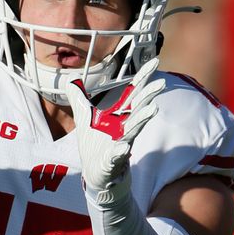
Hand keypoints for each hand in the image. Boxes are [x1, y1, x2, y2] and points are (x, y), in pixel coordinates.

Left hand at [64, 57, 165, 198]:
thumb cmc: (94, 145)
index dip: (143, 76)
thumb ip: (78, 98)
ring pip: (134, 130)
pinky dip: (120, 151)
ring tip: (153, 109)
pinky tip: (124, 147)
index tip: (155, 61)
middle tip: (161, 83)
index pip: (133, 92)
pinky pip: (117, 155)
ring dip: (143, 120)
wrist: (94, 173)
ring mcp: (120, 143)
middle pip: (139, 108)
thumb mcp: (83, 118)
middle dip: (149, 95)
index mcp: (119, 115)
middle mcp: (124, 127)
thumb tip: (72, 80)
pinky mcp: (113, 160)